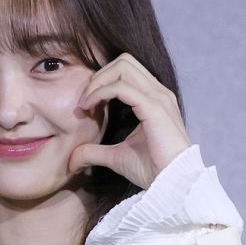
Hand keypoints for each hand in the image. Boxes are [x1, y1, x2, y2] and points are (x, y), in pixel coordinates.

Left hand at [68, 53, 192, 188]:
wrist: (173, 184)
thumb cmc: (151, 170)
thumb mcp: (115, 157)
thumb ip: (94, 152)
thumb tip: (72, 159)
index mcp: (153, 99)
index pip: (125, 71)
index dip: (101, 81)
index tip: (85, 104)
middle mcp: (158, 92)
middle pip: (124, 61)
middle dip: (98, 76)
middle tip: (84, 101)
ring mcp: (158, 97)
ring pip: (123, 66)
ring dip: (98, 81)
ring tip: (85, 103)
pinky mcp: (154, 107)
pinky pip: (122, 87)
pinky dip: (101, 92)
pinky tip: (90, 108)